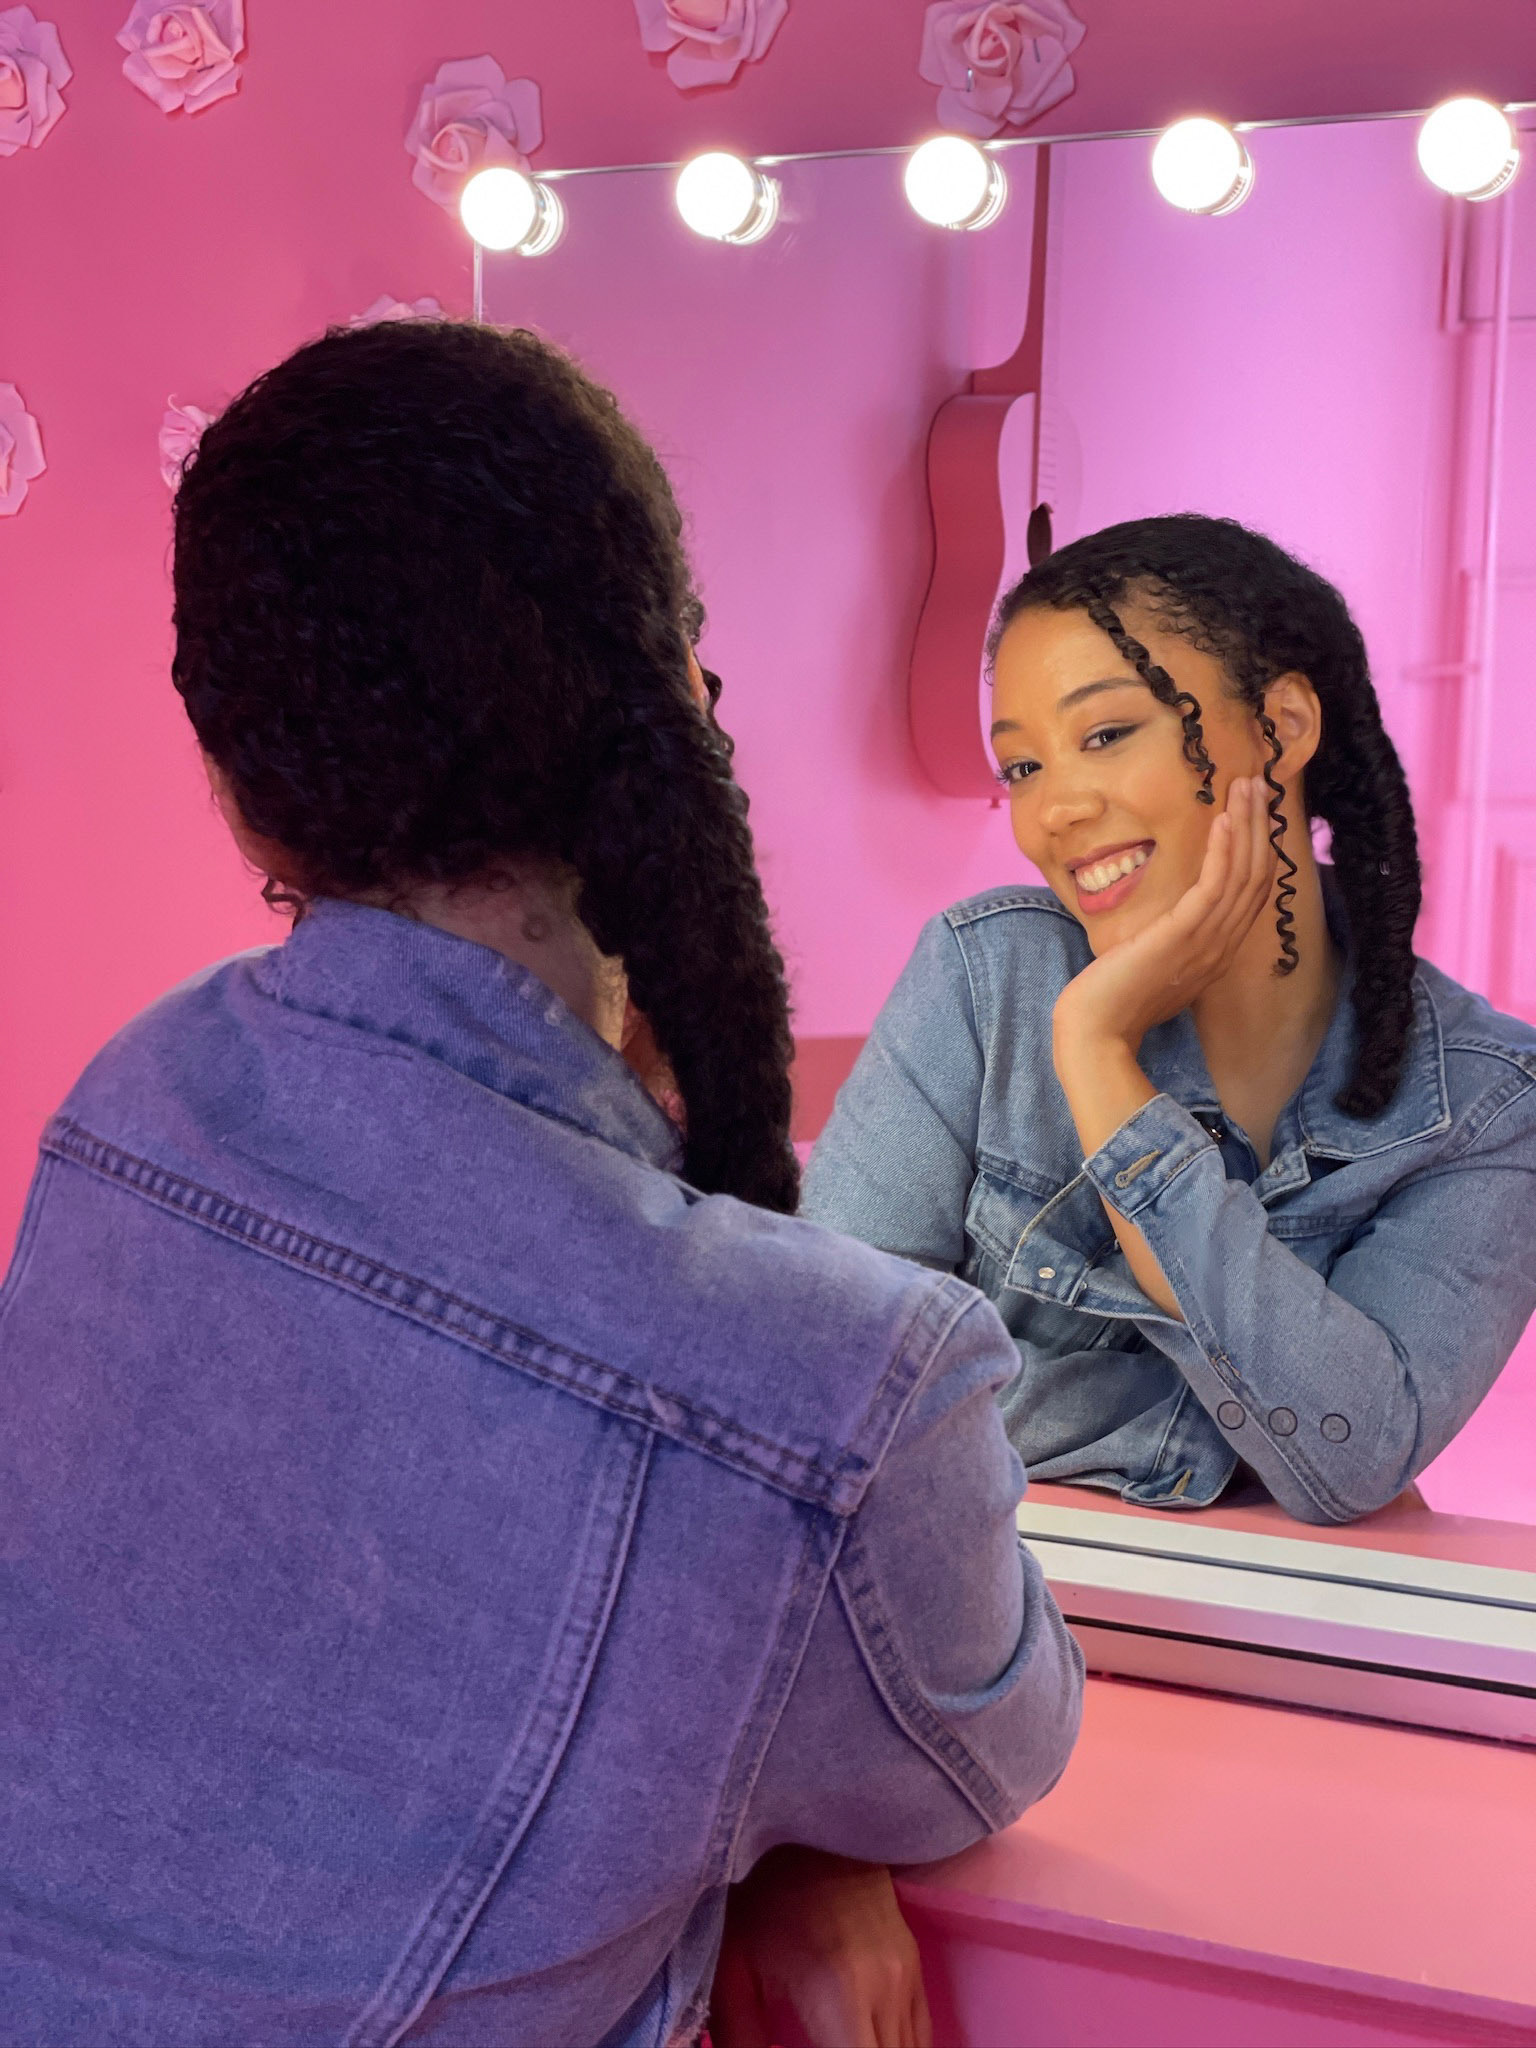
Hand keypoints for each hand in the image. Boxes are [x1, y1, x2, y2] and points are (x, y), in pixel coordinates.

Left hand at [709, 1849, 932, 2047]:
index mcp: (838, 1995)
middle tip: (819, 2042)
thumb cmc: (764, 1898)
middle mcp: (885, 1993)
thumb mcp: (733, 1968)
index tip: (808, 2045)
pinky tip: (867, 2045)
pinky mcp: (917, 1971)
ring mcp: (907, 1981)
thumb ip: (740, 2038)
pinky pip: (920, 2038)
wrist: (816, 1829)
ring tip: (835, 2040)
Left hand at [1053, 775, 1276, 1062]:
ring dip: (1247, 825)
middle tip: (1258, 782)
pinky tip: (1223, 820)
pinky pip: (1215, 886)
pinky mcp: (1183, 936)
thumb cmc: (1114, 998)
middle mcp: (1222, 945)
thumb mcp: (1154, 960)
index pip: (1251, 891)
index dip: (1258, 847)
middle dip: (1260, 825)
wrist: (1096, 1031)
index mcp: (1218, 950)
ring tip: (1246, 786)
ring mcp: (1207, 942)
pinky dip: (1223, 851)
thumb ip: (1172, 938)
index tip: (1252, 809)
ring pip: (1243, 874)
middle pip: (1257, 875)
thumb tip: (1170, 915)